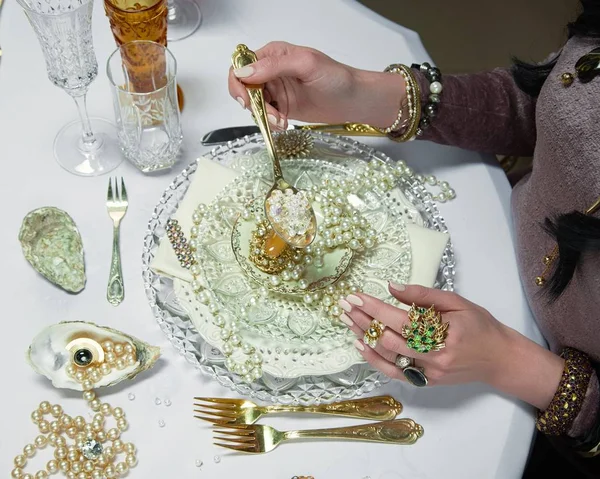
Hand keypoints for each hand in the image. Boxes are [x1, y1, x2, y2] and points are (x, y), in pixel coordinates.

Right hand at [228, 41, 403, 129]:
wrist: (353, 101)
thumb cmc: (336, 78)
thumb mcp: (305, 64)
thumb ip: (275, 66)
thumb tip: (244, 72)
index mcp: (273, 54)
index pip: (241, 65)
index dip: (238, 83)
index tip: (247, 100)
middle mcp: (270, 71)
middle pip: (244, 88)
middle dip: (252, 105)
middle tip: (268, 115)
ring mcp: (275, 90)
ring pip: (253, 105)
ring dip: (263, 116)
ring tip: (281, 121)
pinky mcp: (281, 108)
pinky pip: (265, 116)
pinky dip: (270, 123)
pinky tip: (283, 124)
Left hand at [341, 283, 563, 409]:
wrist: (500, 359)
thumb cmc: (480, 326)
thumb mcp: (456, 302)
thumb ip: (423, 295)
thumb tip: (391, 286)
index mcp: (443, 333)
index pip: (399, 319)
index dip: (374, 308)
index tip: (355, 296)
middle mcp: (433, 357)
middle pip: (388, 338)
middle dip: (362, 320)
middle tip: (344, 305)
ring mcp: (428, 373)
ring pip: (387, 356)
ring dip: (363, 337)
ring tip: (346, 320)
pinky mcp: (426, 383)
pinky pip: (394, 373)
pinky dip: (375, 359)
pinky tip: (360, 344)